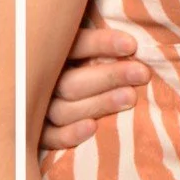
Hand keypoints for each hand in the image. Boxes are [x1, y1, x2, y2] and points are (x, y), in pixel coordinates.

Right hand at [40, 27, 148, 149]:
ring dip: (99, 104)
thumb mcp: (86, 47)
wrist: (46, 106)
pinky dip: (69, 134)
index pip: (73, 46)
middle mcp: (40, 80)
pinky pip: (51, 138)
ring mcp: (38, 109)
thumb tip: (132, 41)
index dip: (100, 44)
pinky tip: (93, 128)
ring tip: (131, 97)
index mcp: (51, 53)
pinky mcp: (39, 135)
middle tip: (141, 73)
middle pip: (70, 82)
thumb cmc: (85, 66)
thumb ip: (99, 44)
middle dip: (109, 77)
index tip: (131, 45)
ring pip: (63, 110)